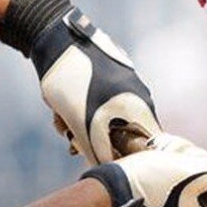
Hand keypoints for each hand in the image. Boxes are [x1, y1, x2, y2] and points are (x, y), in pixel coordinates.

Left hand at [0, 0, 161, 162]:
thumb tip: (105, 168)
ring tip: (61, 120)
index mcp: (139, 106)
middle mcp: (139, 94)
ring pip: (108, 117)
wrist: (56, 39)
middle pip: (126, 132)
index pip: (150, 143)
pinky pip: (100, 101)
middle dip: (98, 140)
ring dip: (85, 124)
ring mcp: (125, 82)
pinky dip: (83, 108)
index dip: (132, 157)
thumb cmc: (72, 82)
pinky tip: (60, 106)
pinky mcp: (111, 74)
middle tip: (73, 141)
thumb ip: (96, 150)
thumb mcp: (80, 123)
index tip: (111, 163)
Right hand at [82, 134, 206, 206]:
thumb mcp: (192, 172)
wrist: (111, 185)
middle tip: (170, 161)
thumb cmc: (150, 181)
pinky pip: (175, 163)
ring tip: (157, 159)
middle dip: (190, 157)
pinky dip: (166, 155)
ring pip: (190, 163)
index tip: (192, 166)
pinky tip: (152, 157)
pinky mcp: (163, 188)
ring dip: (177, 153)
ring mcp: (177, 200)